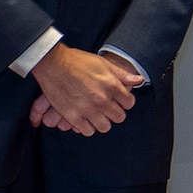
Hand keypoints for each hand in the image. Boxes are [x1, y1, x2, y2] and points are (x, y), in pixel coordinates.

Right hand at [28, 45, 143, 135]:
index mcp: (112, 85)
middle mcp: (101, 99)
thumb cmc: (78, 61)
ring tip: (97, 115)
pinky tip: (85, 119)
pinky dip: (87, 127)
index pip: (129, 103)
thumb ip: (122, 74)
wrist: (52, 63)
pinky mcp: (72, 116)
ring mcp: (87, 109)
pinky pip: (87, 131)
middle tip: (108, 108)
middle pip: (119, 117)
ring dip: (102, 122)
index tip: (119, 101)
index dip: (125, 102)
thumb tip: (139, 80)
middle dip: (115, 113)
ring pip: (104, 127)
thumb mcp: (104, 64)